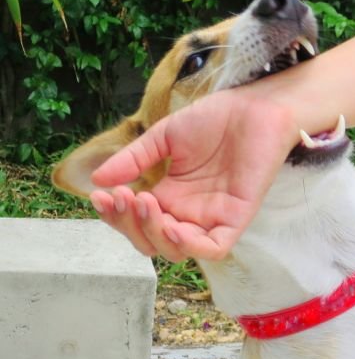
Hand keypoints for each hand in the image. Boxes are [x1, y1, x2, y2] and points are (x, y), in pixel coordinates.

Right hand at [89, 90, 297, 261]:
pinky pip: (213, 248)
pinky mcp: (237, 217)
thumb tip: (97, 180)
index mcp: (170, 196)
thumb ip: (133, 160)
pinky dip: (189, 245)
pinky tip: (171, 225)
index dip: (115, 217)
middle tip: (123, 196)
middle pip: (151, 242)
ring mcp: (213, 217)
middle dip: (129, 225)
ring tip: (144, 200)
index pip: (136, 223)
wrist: (253, 107)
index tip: (100, 195)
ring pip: (176, 250)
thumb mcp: (164, 138)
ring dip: (152, 233)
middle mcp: (189, 212)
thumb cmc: (214, 119)